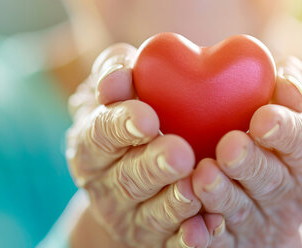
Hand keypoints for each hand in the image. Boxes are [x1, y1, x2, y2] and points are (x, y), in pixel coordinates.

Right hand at [67, 44, 215, 246]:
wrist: (136, 175)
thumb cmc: (132, 114)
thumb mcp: (119, 89)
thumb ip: (116, 71)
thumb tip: (117, 77)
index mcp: (91, 144)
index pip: (100, 134)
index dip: (121, 126)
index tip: (147, 117)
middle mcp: (106, 185)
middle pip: (128, 178)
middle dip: (152, 166)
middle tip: (180, 153)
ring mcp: (132, 217)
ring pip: (151, 214)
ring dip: (174, 203)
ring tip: (196, 188)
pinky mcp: (158, 241)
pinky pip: (174, 243)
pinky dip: (191, 237)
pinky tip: (210, 224)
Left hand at [191, 56, 301, 246]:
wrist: (261, 196)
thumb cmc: (275, 135)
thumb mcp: (294, 111)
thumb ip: (293, 88)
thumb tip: (285, 74)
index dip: (287, 131)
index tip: (263, 117)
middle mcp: (290, 194)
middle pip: (272, 181)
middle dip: (251, 164)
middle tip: (229, 146)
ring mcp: (259, 221)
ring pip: (241, 211)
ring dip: (223, 195)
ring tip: (202, 175)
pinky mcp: (230, 241)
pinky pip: (216, 240)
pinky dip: (202, 233)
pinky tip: (189, 222)